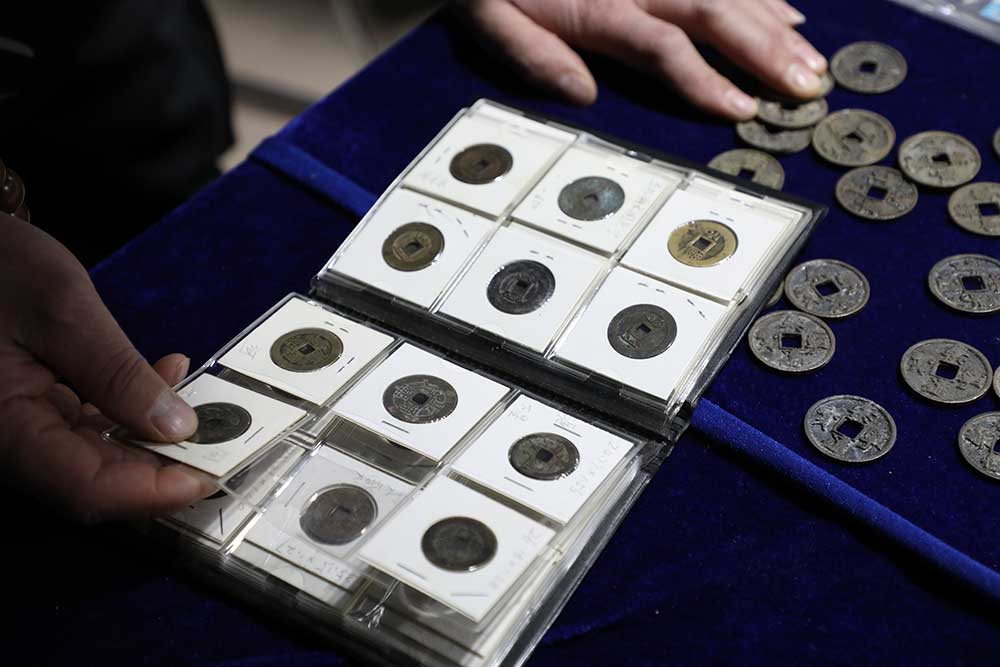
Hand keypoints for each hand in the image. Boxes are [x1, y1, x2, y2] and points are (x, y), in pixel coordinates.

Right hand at [0, 213, 211, 522]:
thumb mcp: (62, 309)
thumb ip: (118, 372)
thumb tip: (176, 426)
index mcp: (6, 428)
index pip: (87, 489)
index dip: (154, 493)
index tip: (209, 474)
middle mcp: (12, 442)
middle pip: (98, 482)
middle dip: (166, 467)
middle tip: (223, 442)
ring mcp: (24, 429)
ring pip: (100, 458)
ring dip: (157, 438)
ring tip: (203, 405)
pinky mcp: (37, 410)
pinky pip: (92, 427)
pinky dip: (134, 412)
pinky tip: (166, 379)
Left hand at [457, 0, 826, 118]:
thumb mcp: (490, 17)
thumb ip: (534, 54)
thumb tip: (583, 94)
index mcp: (597, 7)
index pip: (663, 47)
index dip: (705, 78)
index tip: (744, 109)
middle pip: (711, 13)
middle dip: (764, 51)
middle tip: (808, 88)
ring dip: (773, 26)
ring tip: (812, 62)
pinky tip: (788, 14)